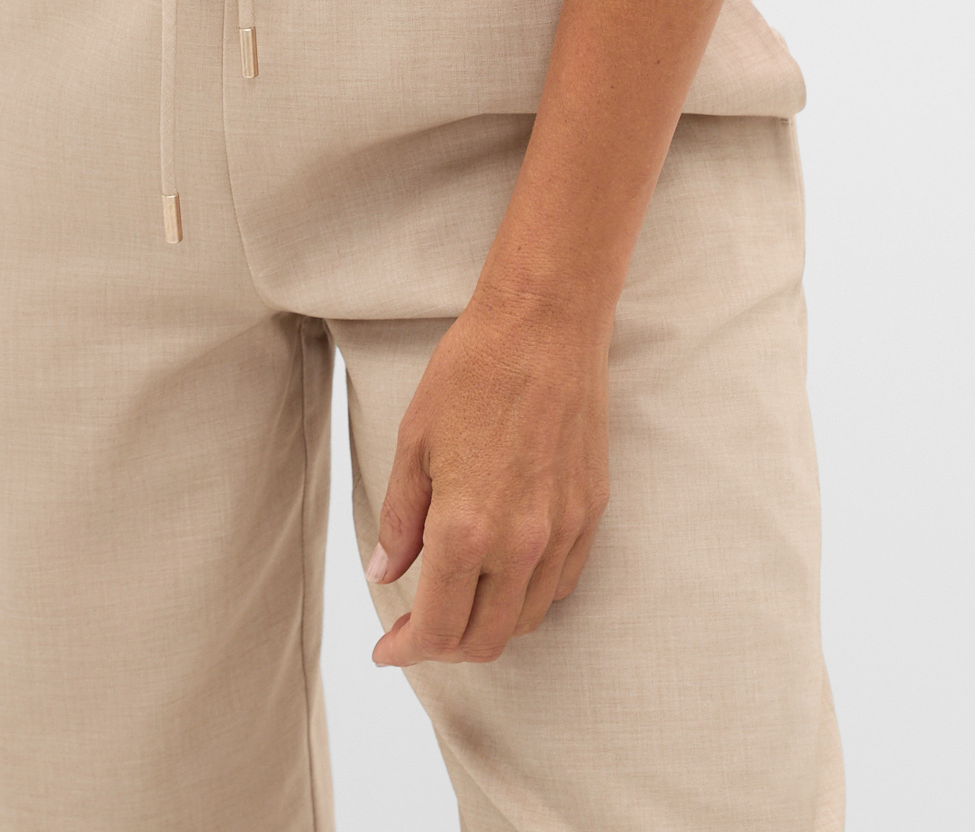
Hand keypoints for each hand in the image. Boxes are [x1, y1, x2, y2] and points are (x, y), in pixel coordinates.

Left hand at [365, 287, 612, 666]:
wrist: (544, 324)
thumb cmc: (472, 371)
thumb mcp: (414, 441)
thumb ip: (400, 519)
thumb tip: (385, 574)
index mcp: (465, 528)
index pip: (436, 627)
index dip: (406, 651)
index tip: (386, 650)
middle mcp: (519, 543)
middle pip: (484, 640)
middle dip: (444, 648)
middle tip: (416, 631)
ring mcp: (561, 531)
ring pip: (525, 620)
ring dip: (486, 626)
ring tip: (458, 602)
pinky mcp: (590, 513)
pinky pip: (560, 584)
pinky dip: (527, 596)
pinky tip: (504, 574)